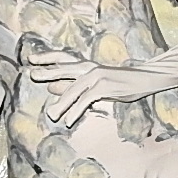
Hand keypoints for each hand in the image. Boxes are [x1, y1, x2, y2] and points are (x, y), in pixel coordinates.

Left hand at [29, 48, 170, 124]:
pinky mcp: (105, 86)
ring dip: (62, 103)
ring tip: (51, 114)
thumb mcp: (96, 83)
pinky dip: (76, 110)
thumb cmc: (121, 82)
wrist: (146, 78)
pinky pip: (86, 100)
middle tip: (32, 74)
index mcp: (86, 65)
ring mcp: (97, 76)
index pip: (63, 58)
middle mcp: (89, 67)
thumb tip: (52, 86)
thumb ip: (74, 85)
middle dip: (47, 71)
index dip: (47, 58)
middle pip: (64, 68)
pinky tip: (69, 120)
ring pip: (74, 89)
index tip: (31, 58)